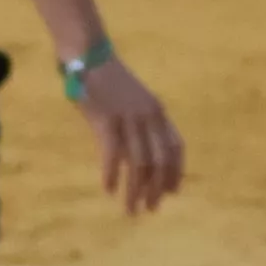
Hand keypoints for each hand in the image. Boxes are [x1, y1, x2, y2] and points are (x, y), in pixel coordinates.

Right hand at [76, 54, 185, 214]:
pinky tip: (108, 189)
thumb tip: (142, 160)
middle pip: (160, 161)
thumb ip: (141, 127)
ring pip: (138, 163)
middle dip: (157, 189)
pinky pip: (112, 153)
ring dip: (135, 191)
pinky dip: (112, 174)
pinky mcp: (107, 119)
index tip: (171, 193)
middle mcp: (149, 116)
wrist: (89, 56)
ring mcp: (129, 118)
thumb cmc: (109, 82)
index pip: (176, 147)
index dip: (175, 172)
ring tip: (130, 209)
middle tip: (149, 209)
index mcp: (158, 112)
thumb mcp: (134, 103)